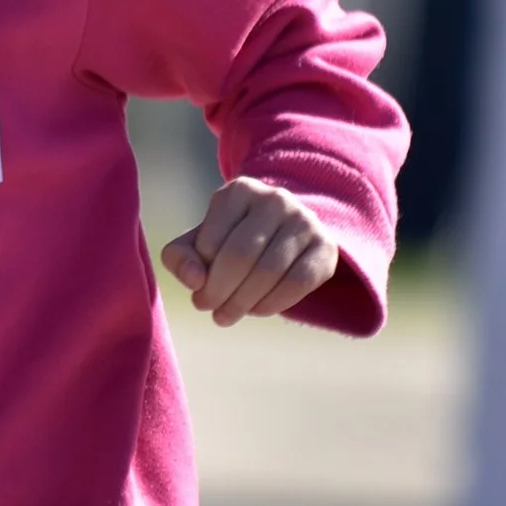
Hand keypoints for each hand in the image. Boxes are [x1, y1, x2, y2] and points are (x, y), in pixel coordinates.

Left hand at [162, 178, 339, 324]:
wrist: (281, 231)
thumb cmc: (230, 238)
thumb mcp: (199, 241)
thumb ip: (180, 258)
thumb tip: (194, 280)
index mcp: (239, 190)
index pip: (211, 243)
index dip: (201, 276)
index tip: (199, 289)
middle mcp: (275, 199)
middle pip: (241, 256)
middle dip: (219, 293)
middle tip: (211, 311)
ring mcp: (304, 220)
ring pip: (269, 272)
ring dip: (242, 303)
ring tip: (228, 315)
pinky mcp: (325, 246)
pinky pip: (297, 283)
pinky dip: (272, 304)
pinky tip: (257, 309)